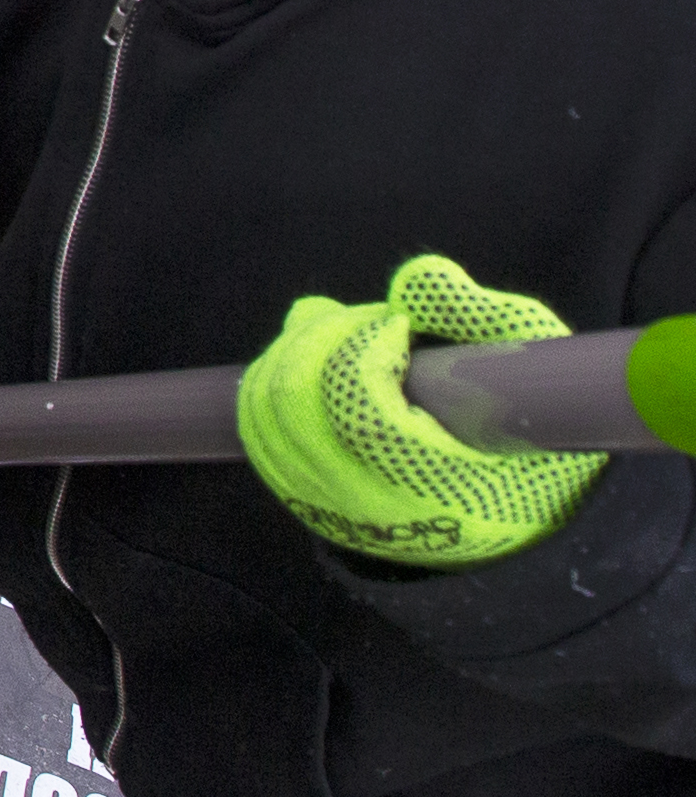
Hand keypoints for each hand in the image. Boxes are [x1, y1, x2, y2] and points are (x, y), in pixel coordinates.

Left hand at [237, 254, 606, 568]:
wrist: (530, 516)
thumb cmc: (536, 429)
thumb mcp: (538, 364)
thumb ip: (484, 317)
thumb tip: (415, 280)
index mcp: (435, 483)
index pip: (354, 406)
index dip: (361, 346)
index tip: (400, 324)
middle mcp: (370, 506)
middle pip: (294, 401)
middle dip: (322, 336)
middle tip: (372, 322)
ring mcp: (330, 508)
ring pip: (264, 412)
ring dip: (295, 351)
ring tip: (350, 334)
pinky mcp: (307, 502)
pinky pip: (258, 432)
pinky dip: (275, 379)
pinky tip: (319, 356)